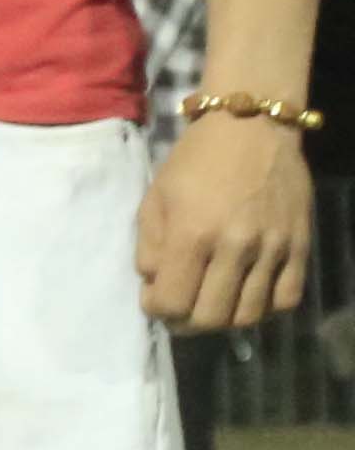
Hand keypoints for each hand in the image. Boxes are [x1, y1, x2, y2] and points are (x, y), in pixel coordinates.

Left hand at [140, 117, 314, 331]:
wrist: (253, 128)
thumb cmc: (195, 161)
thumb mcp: (155, 198)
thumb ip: (149, 248)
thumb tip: (154, 285)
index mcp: (192, 234)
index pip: (172, 303)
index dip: (157, 309)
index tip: (154, 298)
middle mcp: (236, 246)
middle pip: (210, 319)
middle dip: (187, 322)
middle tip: (181, 307)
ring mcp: (273, 248)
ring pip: (249, 316)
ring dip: (224, 318)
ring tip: (212, 301)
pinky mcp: (300, 245)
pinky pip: (286, 299)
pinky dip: (265, 308)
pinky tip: (247, 294)